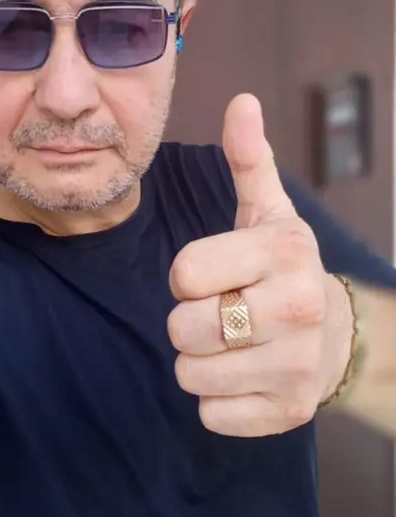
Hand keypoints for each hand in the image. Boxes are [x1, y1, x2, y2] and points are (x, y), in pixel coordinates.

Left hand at [167, 94, 353, 436]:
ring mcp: (295, 367)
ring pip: (190, 374)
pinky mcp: (286, 413)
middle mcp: (296, 309)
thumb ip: (249, 160)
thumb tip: (241, 102)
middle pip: (182, 328)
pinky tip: (244, 375)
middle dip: (190, 321)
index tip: (215, 275)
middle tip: (222, 311)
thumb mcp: (268, 212)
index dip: (189, 276)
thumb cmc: (283, 268)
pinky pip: (210, 414)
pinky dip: (216, 399)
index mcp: (284, 252)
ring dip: (199, 360)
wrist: (335, 333)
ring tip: (233, 343)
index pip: (183, 273)